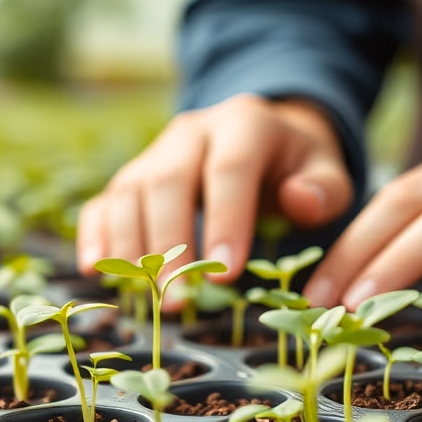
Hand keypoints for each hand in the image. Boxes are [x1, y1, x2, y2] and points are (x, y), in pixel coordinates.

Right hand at [76, 94, 351, 292]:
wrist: (258, 137)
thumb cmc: (295, 167)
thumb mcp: (326, 171)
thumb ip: (325, 188)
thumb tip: (300, 201)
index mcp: (243, 123)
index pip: (229, 168)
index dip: (226, 219)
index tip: (228, 270)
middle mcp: (190, 133)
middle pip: (168, 181)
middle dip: (170, 243)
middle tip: (178, 298)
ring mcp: (154, 154)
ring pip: (129, 192)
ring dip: (131, 247)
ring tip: (144, 296)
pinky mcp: (131, 179)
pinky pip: (103, 202)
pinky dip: (95, 235)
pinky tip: (96, 269)